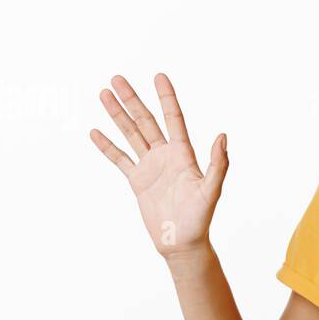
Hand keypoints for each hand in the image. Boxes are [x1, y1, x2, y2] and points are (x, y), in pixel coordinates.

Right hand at [89, 73, 228, 260]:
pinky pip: (119, 159)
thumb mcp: (211, 190)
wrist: (181, 243)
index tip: (159, 76)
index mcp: (184, 154)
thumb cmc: (200, 218)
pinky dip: (107, 146)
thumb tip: (223, 136)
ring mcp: (150, 167)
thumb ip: (218, 163)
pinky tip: (95, 131)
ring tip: (104, 94)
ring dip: (117, 115)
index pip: (174, 119)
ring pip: (131, 135)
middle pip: (146, 121)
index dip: (166, 98)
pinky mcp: (137, 181)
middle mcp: (166, 156)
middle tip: (117, 78)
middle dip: (132, 100)